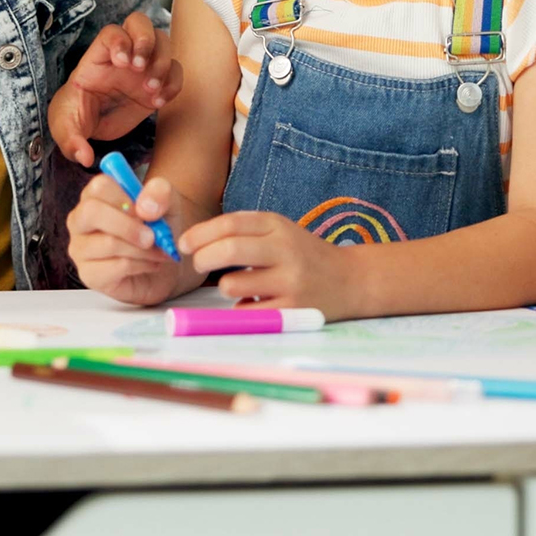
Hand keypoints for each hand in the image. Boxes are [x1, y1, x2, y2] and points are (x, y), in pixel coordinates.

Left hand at [47, 13, 181, 164]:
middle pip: (140, 23)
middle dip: (146, 40)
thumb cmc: (75, 117)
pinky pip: (175, 72)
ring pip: (163, 43)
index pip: (112, 33)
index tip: (122, 63)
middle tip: (140, 68)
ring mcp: (143, 67)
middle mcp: (123, 56)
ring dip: (162, 62)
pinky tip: (160, 101)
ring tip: (151, 90)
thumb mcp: (65, 128)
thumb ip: (72, 141)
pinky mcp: (157, 83)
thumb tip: (85, 158)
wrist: (91, 125)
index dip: (120, 41)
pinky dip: (173, 83)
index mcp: (97, 58)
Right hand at [67, 173, 199, 305]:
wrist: (167, 266)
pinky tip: (150, 264)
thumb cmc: (159, 230)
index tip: (146, 211)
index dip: (127, 198)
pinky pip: (116, 267)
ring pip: (109, 243)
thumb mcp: (168, 203)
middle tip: (152, 236)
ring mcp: (80, 248)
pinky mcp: (88, 275)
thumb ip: (160, 193)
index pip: (99, 186)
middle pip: (92, 212)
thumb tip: (145, 207)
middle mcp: (81, 220)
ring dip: (143, 250)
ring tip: (159, 252)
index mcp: (95, 196)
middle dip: (129, 225)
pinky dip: (142, 265)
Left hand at [177, 211, 360, 317]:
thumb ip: (244, 231)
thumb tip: (195, 242)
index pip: (230, 224)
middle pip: (229, 249)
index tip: (184, 244)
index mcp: (278, 226)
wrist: (351, 280)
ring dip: (224, 286)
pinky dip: (242, 308)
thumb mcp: (280, 231)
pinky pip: (249, 311)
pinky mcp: (293, 309)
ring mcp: (290, 280)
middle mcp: (285, 250)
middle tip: (197, 264)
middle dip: (203, 258)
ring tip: (235, 285)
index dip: (199, 233)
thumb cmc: (304, 255)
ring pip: (233, 284)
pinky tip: (252, 303)